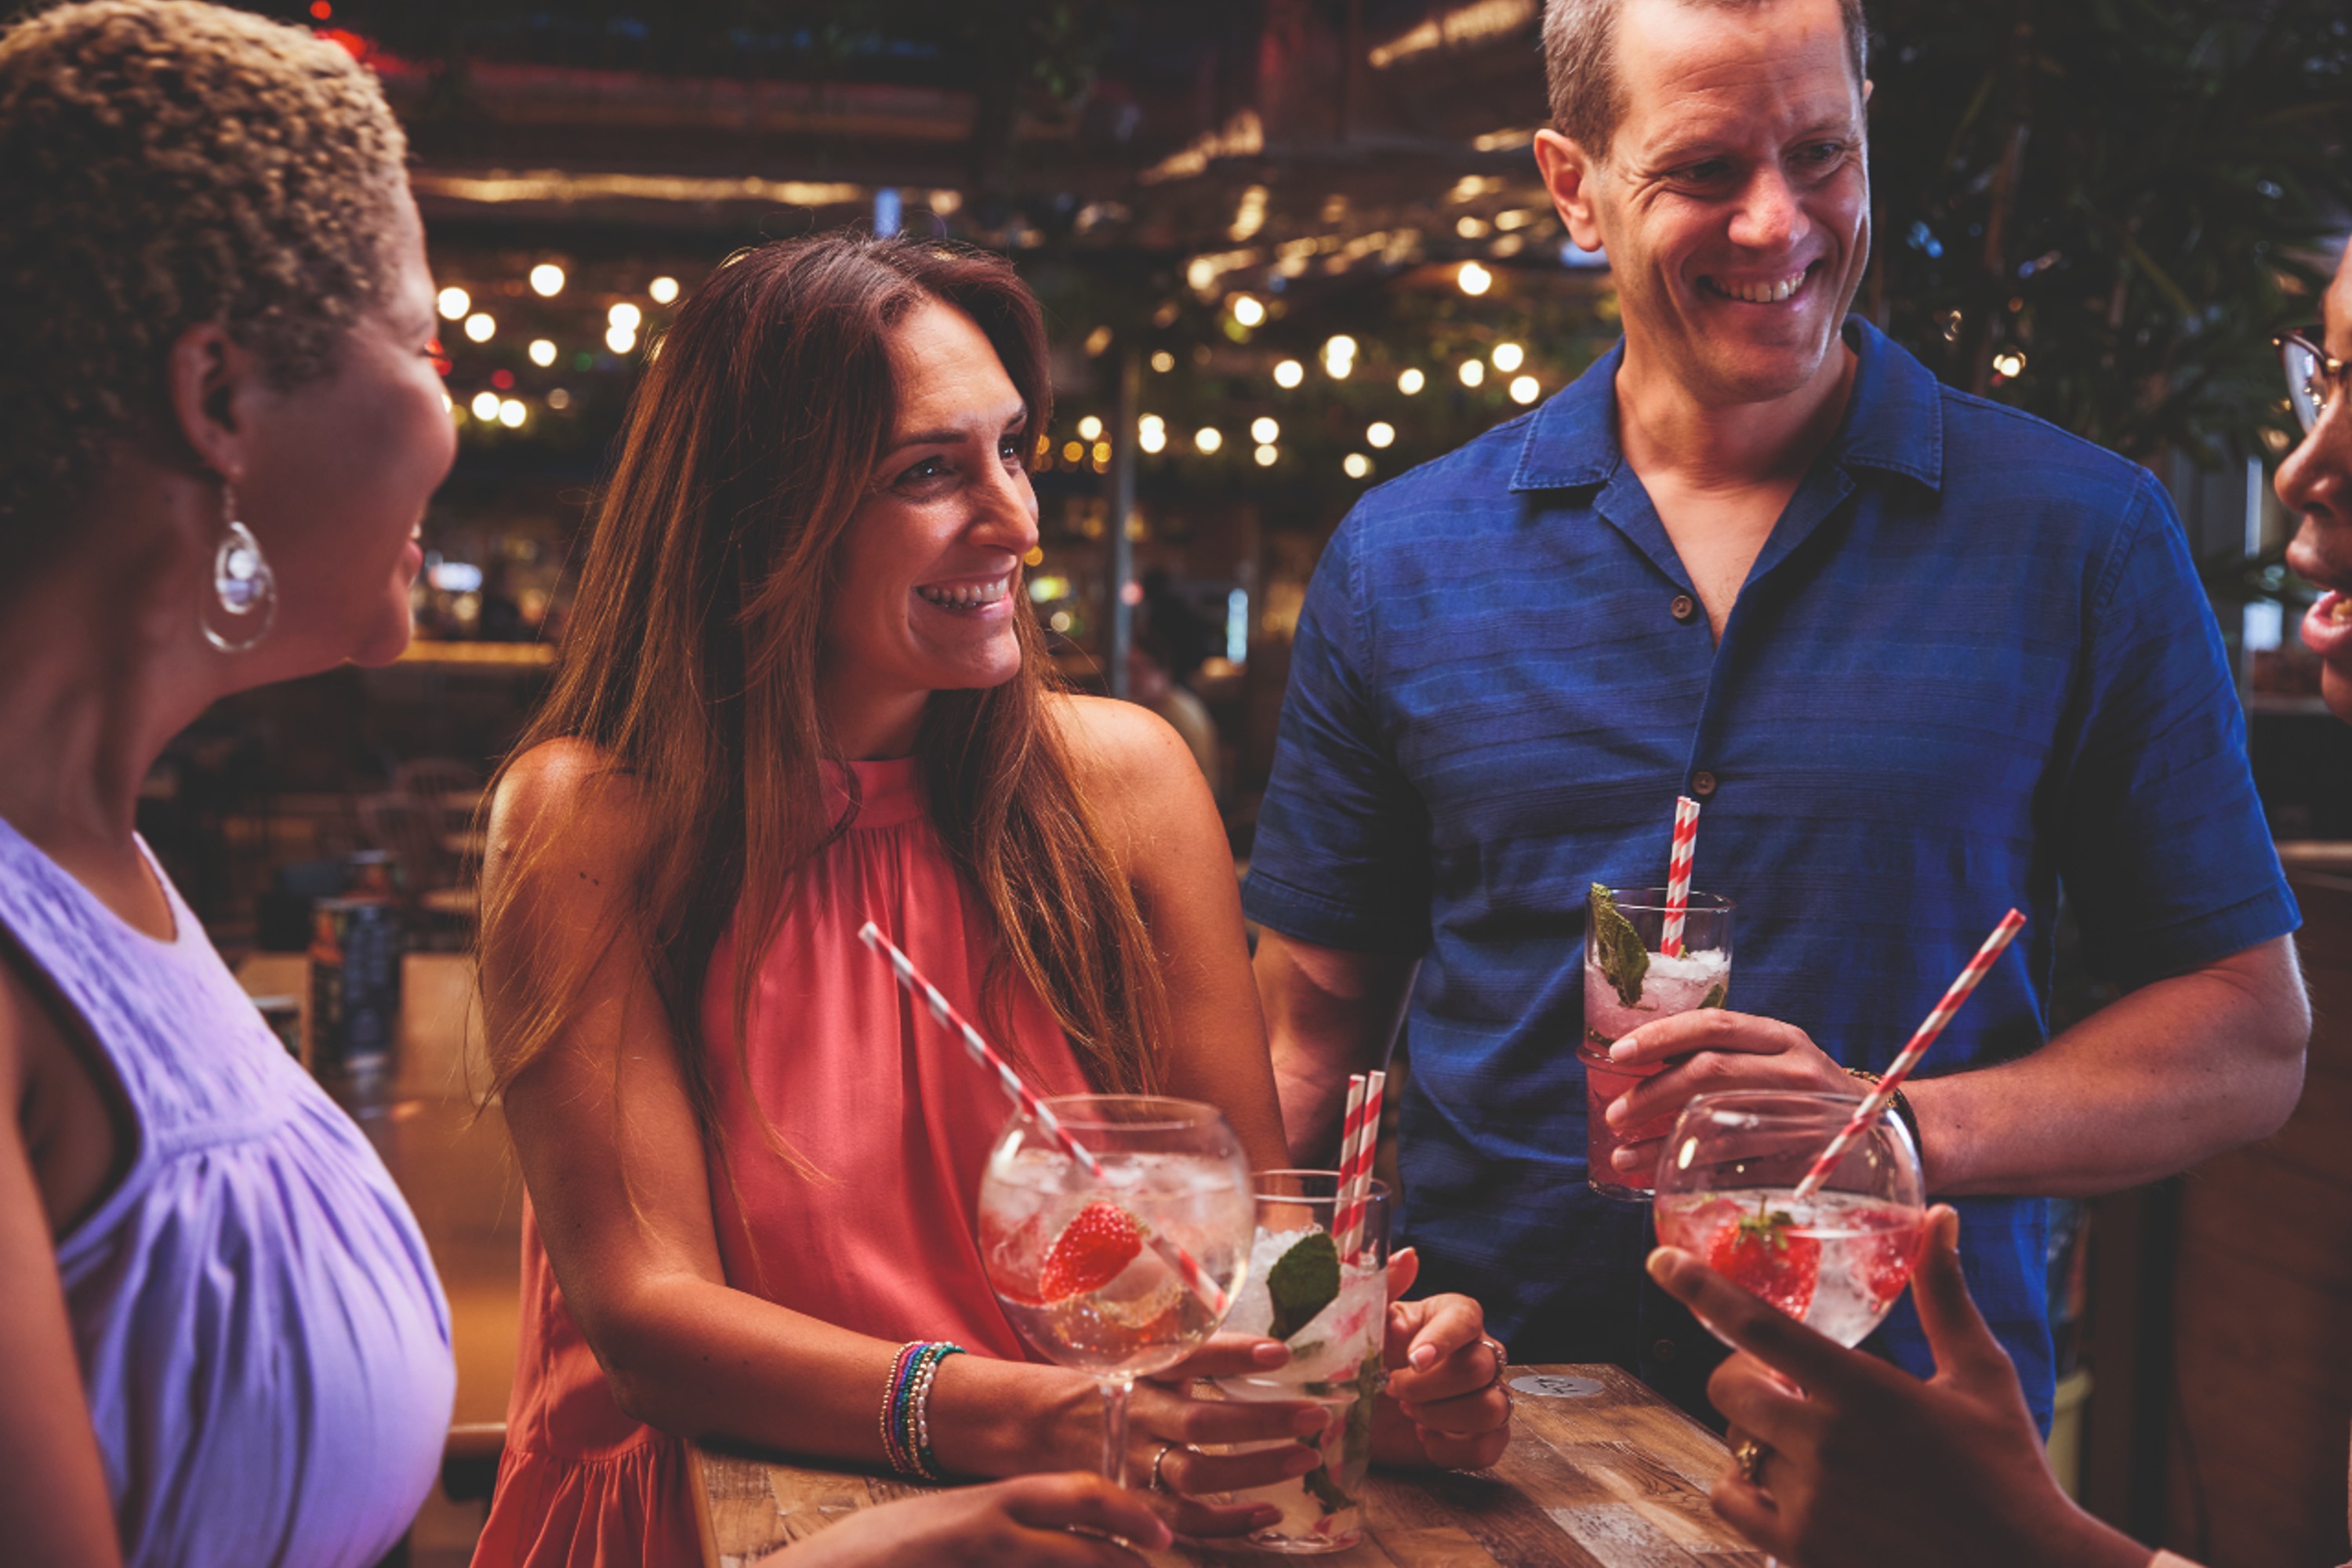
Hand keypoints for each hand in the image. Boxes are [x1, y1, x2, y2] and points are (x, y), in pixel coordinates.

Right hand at [764, 1473, 1169, 1565]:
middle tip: (1156, 1563)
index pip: (1079, 1495)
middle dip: (1127, 1558)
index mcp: (992, 1501)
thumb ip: (1001, 1522)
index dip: (1128, 1513)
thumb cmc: (885, 1549)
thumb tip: (1053, 1532)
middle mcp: (991, 1526)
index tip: (1160, 1533)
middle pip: (1082, 1538)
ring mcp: (978, 1558)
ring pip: (1064, 1562)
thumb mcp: (950, 1523)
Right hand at [1122, 1334, 1335, 1538]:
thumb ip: (1191, 1350)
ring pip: (1198, 1474)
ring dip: (1255, 1470)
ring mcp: (1134, 1464)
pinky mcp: (1134, 1503)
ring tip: (1305, 1458)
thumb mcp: (1139, 1354)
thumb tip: (1267, 1345)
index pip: (1191, 1358)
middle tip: (1315, 1415)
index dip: (1235, 1355)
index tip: (1281, 1351)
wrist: (1034, 1424)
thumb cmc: (1105, 1382)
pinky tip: (1269, 1513)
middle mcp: (1138, 1416)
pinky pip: (1185, 1520)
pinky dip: (1228, 1522)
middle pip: (1202, 1423)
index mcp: (1141, 1370)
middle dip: (1263, 1421)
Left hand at [1371, 1247, 1511, 1469]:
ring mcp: (1485, 1394)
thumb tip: (1409, 1256)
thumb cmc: (1364, 1359)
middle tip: (1394, 1390)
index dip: (1443, 1339)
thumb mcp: (1367, 1322)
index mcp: (1450, 1317)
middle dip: (1430, 1387)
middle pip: (1480, 1368)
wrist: (1356, 1412)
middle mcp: (1477, 1351)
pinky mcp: (1483, 1435)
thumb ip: (1386, 1287)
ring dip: (1443, 1416)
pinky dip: (1452, 1448)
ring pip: (1493, 1407)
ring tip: (1410, 1413)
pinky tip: (1424, 1438)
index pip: (1467, 1318)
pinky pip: (1490, 1446)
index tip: (1413, 1360)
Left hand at [1603, 1009, 1852, 1176]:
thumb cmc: (1806, 1093)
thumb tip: (1642, 1059)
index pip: (1713, 1025)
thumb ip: (1726, 1053)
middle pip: (1709, 1072)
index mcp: (1783, 1038)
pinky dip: (1693, 1170)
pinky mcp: (1804, 1162)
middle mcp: (1795, 1071)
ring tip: (1622, 1154)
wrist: (1879, 1135)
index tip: (1618, 1054)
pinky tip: (1662, 1177)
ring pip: (1717, 1124)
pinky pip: (1737, 1167)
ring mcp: (1802, 1117)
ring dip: (1661, 1142)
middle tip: (1615, 1114)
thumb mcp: (1778, 1058)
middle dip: (1652, 1094)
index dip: (1661, 1037)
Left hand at [1645, 1207, 2151, 1567]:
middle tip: (1781, 1382)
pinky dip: (1746, 1487)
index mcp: (1864, 1391)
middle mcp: (1825, 1444)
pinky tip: (1786, 1484)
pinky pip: (1732, 1501)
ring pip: (1732, 1445)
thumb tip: (1941, 1217)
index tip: (1660, 1261)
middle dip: (1744, 1376)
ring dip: (1753, 1434)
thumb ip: (1944, 1295)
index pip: (1760, 1327)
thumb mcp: (1981, 1376)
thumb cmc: (2008, 1471)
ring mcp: (1809, 1503)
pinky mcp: (1801, 1551)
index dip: (1701, 1288)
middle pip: (1729, 1388)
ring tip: (1802, 1440)